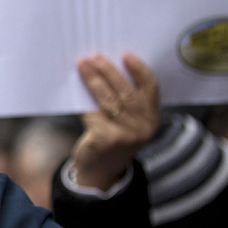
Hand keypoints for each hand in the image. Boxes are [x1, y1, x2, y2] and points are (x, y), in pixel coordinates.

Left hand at [71, 52, 159, 189]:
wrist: (100, 173)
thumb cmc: (112, 140)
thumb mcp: (127, 122)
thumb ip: (125, 102)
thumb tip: (104, 68)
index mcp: (152, 118)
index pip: (151, 87)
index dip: (139, 69)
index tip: (125, 55)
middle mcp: (144, 126)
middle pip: (126, 91)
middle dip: (108, 71)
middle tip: (94, 56)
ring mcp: (126, 134)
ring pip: (107, 100)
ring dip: (93, 80)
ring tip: (83, 65)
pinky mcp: (106, 139)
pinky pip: (92, 113)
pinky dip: (83, 101)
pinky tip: (75, 90)